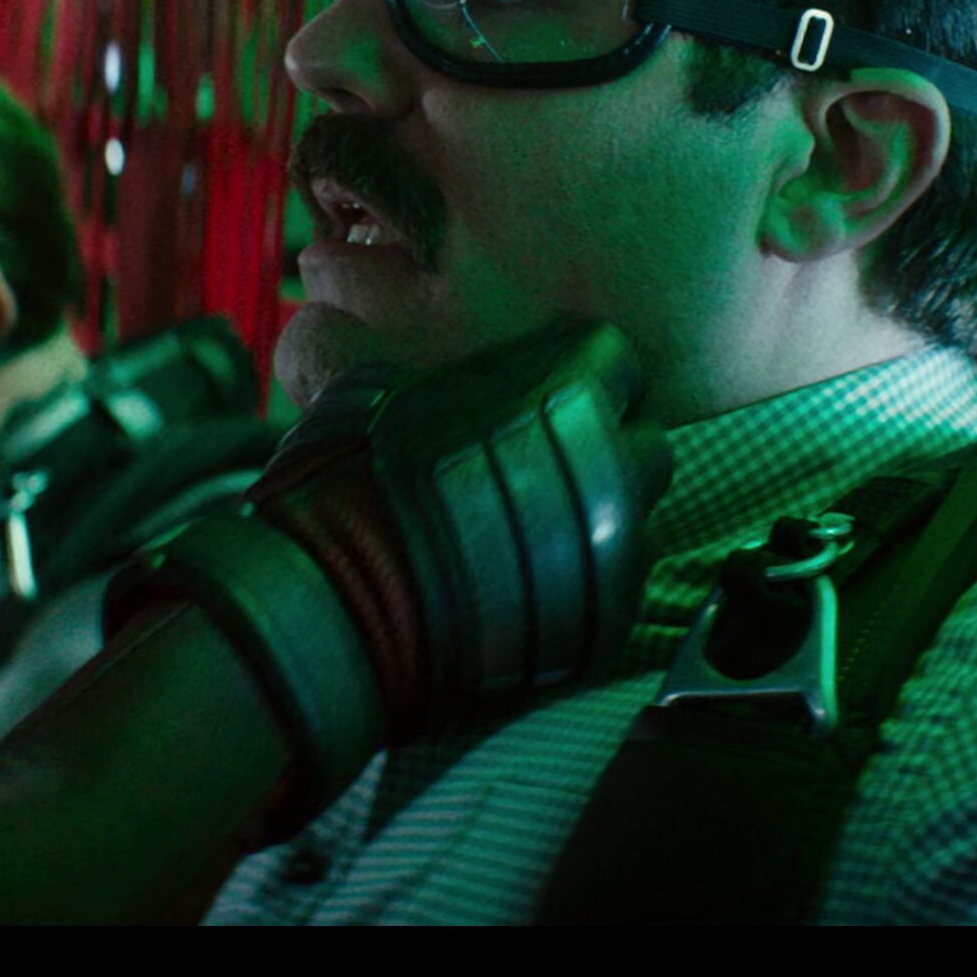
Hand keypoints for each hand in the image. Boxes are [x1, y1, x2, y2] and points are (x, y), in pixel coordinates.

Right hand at [109, 317, 671, 831]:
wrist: (336, 604)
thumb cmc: (349, 483)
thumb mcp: (382, 389)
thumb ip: (448, 375)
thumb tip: (434, 372)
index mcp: (565, 387)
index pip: (615, 358)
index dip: (577, 375)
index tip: (545, 395)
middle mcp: (610, 460)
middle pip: (641, 438)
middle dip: (602, 447)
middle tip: (540, 467)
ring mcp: (615, 545)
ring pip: (634, 517)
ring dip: (592, 517)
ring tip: (525, 534)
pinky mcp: (606, 618)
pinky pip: (615, 587)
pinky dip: (581, 583)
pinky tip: (525, 586)